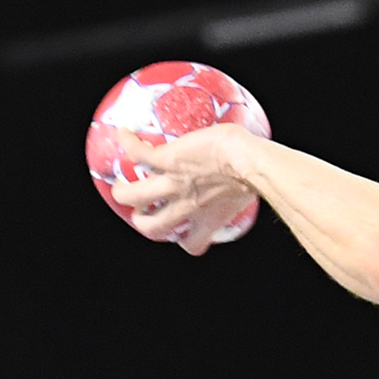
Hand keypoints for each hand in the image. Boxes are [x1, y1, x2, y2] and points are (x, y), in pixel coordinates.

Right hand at [109, 127, 265, 255]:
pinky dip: (128, 144)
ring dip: (123, 191)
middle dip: (141, 222)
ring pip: (133, 196)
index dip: (183, 241)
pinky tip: (124, 134)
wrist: (248, 162)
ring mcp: (174, 184)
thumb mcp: (247, 190)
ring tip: (120, 183)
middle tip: (141, 210)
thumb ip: (243, 190)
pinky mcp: (168, 161)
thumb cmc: (256, 173)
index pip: (191, 244)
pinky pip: (139, 154)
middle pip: (151, 227)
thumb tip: (258, 176)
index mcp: (208, 218)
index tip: (184, 232)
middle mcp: (187, 206)